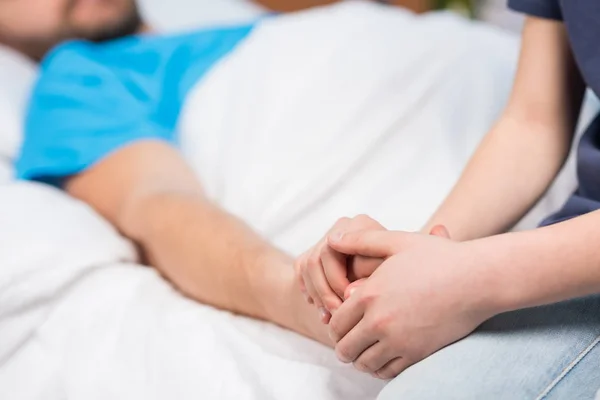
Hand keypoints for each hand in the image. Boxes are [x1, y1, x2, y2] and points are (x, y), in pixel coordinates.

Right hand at [294, 215, 386, 322]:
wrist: (396, 279)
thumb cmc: (396, 279)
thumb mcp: (387, 276)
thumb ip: (369, 280)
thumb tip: (348, 294)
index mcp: (361, 225)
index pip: (336, 249)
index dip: (338, 280)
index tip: (348, 302)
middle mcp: (342, 226)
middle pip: (318, 258)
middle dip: (326, 290)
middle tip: (337, 314)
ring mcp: (326, 238)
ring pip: (308, 266)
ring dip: (318, 295)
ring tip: (330, 318)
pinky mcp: (313, 252)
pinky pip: (302, 271)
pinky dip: (311, 292)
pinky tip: (323, 310)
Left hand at [327, 229, 494, 378]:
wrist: (478, 279)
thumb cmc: (439, 257)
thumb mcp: (397, 241)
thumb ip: (361, 240)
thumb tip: (331, 239)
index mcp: (370, 294)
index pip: (336, 322)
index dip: (334, 325)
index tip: (340, 323)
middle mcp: (380, 321)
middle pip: (345, 348)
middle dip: (343, 345)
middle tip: (348, 340)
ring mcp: (399, 341)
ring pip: (364, 364)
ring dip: (360, 358)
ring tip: (364, 349)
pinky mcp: (418, 354)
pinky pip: (388, 372)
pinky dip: (381, 368)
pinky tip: (384, 356)